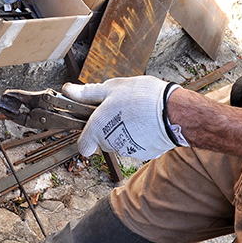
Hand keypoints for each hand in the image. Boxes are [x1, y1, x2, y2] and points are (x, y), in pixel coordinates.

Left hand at [64, 76, 184, 161]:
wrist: (172, 111)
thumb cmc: (141, 97)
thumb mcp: (111, 88)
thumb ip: (87, 93)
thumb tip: (68, 91)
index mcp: (97, 128)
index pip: (82, 145)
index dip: (86, 134)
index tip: (92, 122)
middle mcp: (110, 144)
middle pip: (102, 140)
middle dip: (107, 127)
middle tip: (119, 109)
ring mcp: (127, 150)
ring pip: (119, 142)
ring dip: (124, 130)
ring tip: (137, 113)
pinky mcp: (143, 154)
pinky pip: (136, 145)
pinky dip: (139, 136)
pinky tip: (147, 122)